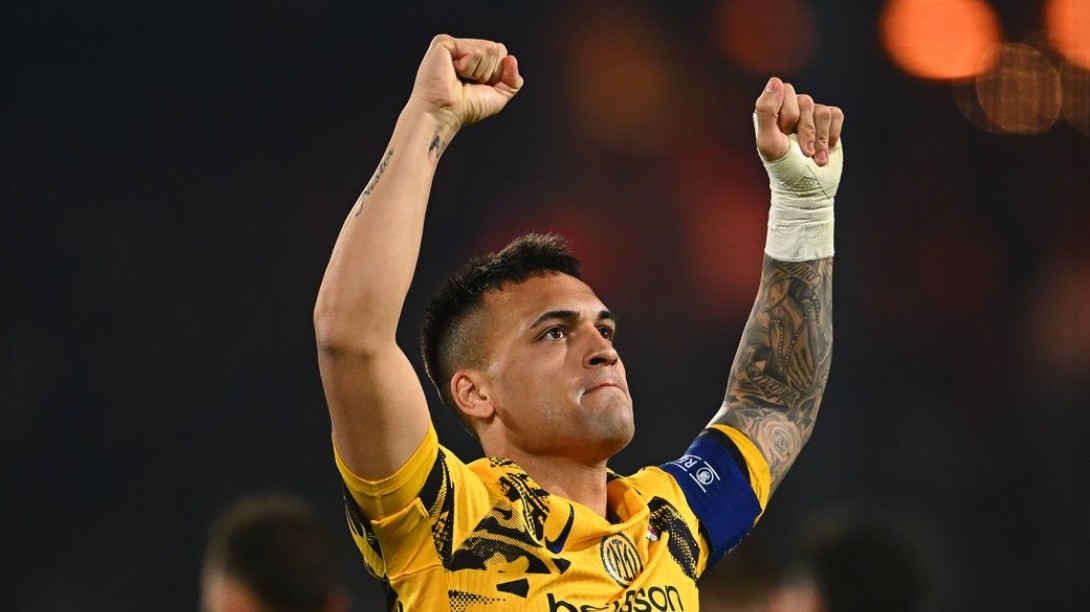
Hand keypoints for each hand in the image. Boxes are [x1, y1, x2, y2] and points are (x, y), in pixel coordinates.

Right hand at [407, 34, 523, 134]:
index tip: (479, 86)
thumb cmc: (465, 109)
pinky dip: (468, 67)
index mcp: (474, 59)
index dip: (497, 73)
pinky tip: (453, 73)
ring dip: (478, 72)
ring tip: (460, 79)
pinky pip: (474, 51)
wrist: (444, 114)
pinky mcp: (444, 43)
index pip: (501, 52)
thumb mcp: (498, 97)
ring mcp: (454, 45)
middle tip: (468, 83)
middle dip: (488, 72)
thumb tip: (511, 58)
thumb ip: (512, 80)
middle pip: (496, 48)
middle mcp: (464, 49)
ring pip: (487, 48)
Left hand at [754, 77, 842, 165]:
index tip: (783, 134)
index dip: (787, 113)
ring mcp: (811, 116)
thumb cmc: (784, 167)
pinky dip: (831, 136)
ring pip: (822, 111)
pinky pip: (836, 115)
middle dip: (805, 130)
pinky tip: (824, 152)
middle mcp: (792, 109)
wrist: (808, 190)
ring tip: (814, 157)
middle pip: (806, 101)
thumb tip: (775, 80)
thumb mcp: (768, 142)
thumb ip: (766, 111)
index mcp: (773, 111)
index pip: (785, 90)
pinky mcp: (830, 123)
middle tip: (802, 151)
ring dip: (820, 139)